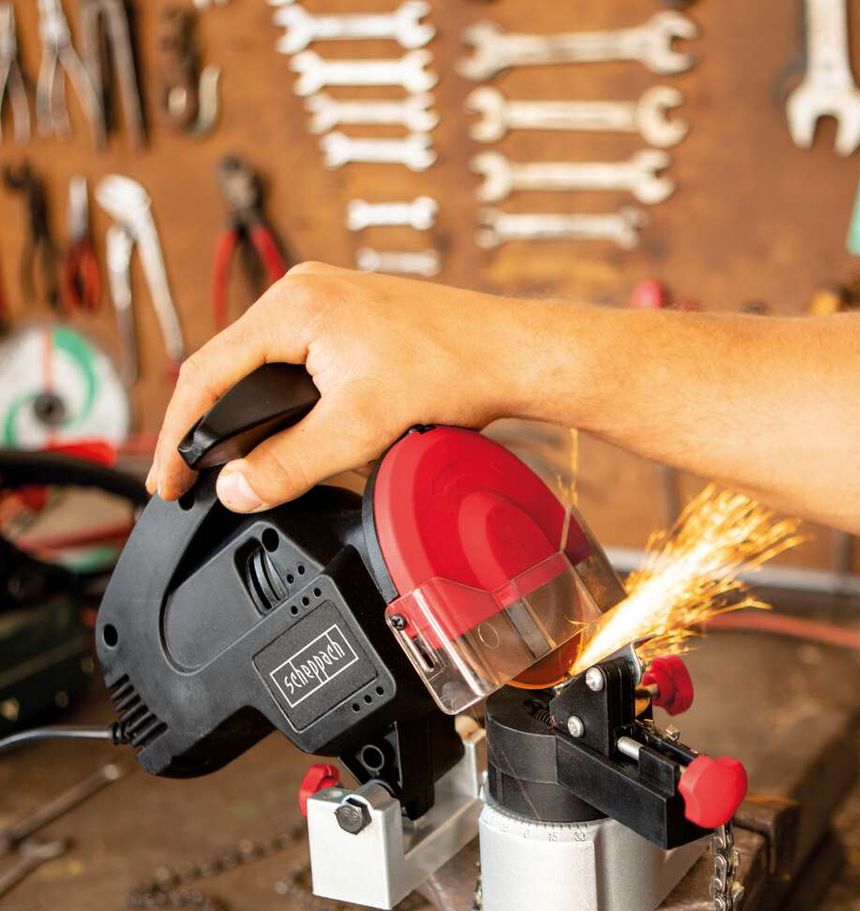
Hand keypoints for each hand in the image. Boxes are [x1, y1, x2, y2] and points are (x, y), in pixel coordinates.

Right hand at [148, 263, 545, 511]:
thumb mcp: (359, 429)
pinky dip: (285, 400)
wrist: (510, 352)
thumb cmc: (450, 369)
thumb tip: (236, 489)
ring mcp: (331, 303)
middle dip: (210, 425)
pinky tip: (291, 431)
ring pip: (266, 366)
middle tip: (194, 479)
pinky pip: (298, 362)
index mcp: (292, 307)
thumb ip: (290, 463)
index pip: (206, 373)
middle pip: (230, 366)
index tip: (169, 482)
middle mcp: (304, 293)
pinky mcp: (355, 321)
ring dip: (250, 413)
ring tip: (236, 462)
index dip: (179, 435)